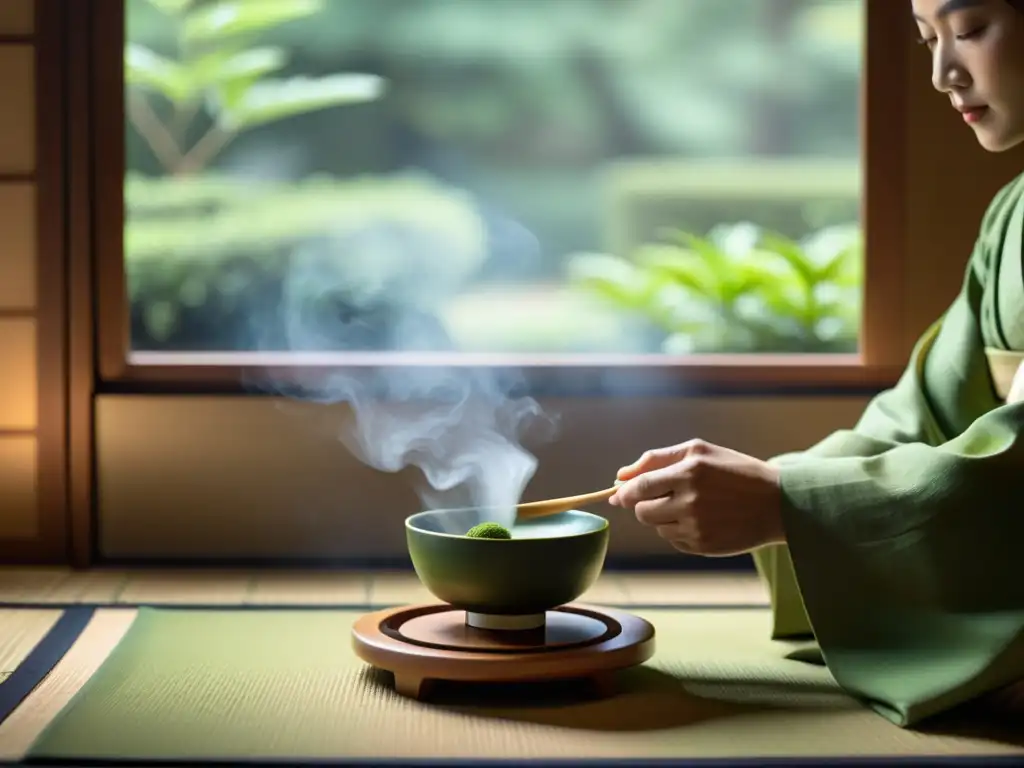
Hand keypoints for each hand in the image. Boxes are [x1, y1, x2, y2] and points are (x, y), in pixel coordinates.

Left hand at [608, 439, 784, 556]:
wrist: (778, 503)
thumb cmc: (734, 471)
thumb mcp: (700, 451)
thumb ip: (656, 459)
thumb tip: (620, 476)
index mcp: (689, 471)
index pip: (639, 487)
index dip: (626, 492)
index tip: (621, 493)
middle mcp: (691, 501)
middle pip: (642, 512)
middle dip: (645, 505)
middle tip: (665, 497)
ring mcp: (697, 527)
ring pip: (657, 528)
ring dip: (664, 518)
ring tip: (691, 506)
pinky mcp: (703, 546)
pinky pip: (674, 540)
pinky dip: (680, 531)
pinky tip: (703, 521)